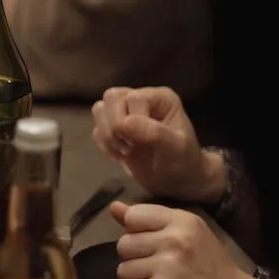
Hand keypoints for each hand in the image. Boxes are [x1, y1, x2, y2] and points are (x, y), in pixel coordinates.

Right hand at [91, 86, 221, 203]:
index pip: (133, 97)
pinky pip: (97, 129)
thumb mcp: (176, 148)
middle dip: (114, 126)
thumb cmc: (182, 161)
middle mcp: (141, 99)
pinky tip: (120, 157)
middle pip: (111, 97)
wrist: (177, 180)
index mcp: (160, 98)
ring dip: (107, 135)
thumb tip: (125, 123)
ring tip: (124, 152)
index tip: (142, 142)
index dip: (132, 120)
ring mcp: (126, 113)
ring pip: (99, 109)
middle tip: (129, 148)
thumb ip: (155, 133)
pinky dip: (104, 145)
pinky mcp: (114, 129)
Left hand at [112, 201, 255, 278]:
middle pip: (123, 245)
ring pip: (123, 270)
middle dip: (136, 260)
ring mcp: (168, 266)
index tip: (154, 246)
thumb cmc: (209, 268)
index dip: (136, 233)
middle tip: (161, 269)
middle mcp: (174, 239)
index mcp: (182, 220)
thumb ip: (149, 221)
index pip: (133, 216)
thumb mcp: (186, 235)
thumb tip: (114, 208)